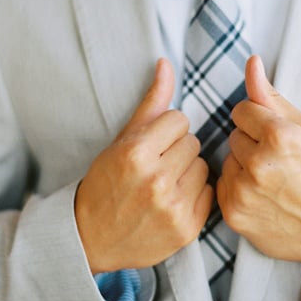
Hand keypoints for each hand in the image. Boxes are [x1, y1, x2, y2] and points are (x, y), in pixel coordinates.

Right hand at [74, 59, 211, 273]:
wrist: (91, 237)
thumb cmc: (107, 182)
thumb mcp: (122, 140)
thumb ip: (151, 103)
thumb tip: (166, 63)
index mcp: (136, 153)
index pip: (179, 119)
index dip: (165, 131)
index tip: (152, 145)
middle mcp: (155, 180)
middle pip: (193, 143)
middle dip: (177, 150)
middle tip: (156, 166)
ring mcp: (172, 207)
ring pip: (204, 166)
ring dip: (188, 172)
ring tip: (164, 184)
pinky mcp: (186, 228)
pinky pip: (209, 193)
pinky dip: (195, 194)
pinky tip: (173, 201)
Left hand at [217, 56, 300, 271]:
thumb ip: (270, 96)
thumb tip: (251, 62)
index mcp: (279, 136)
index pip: (241, 110)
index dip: (259, 122)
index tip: (277, 137)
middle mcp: (259, 163)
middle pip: (233, 136)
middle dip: (251, 144)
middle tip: (278, 162)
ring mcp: (244, 191)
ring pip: (227, 160)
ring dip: (243, 166)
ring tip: (271, 181)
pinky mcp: (234, 214)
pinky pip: (222, 185)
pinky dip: (237, 189)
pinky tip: (261, 196)